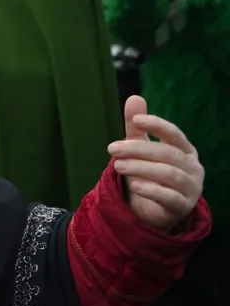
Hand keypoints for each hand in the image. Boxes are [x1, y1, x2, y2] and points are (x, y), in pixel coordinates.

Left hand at [108, 96, 203, 231]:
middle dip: (138, 149)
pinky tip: (134, 186)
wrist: (153, 208)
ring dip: (141, 168)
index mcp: (185, 150)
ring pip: (169, 174)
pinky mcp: (182, 207)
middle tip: (112, 148)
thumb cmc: (149, 172)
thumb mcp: (140, 148)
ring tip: (118, 165)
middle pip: (168, 154)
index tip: (135, 120)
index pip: (174, 134)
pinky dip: (152, 190)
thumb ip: (136, 127)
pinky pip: (170, 197)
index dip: (157, 125)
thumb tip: (134, 97)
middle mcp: (192, 168)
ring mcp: (190, 188)